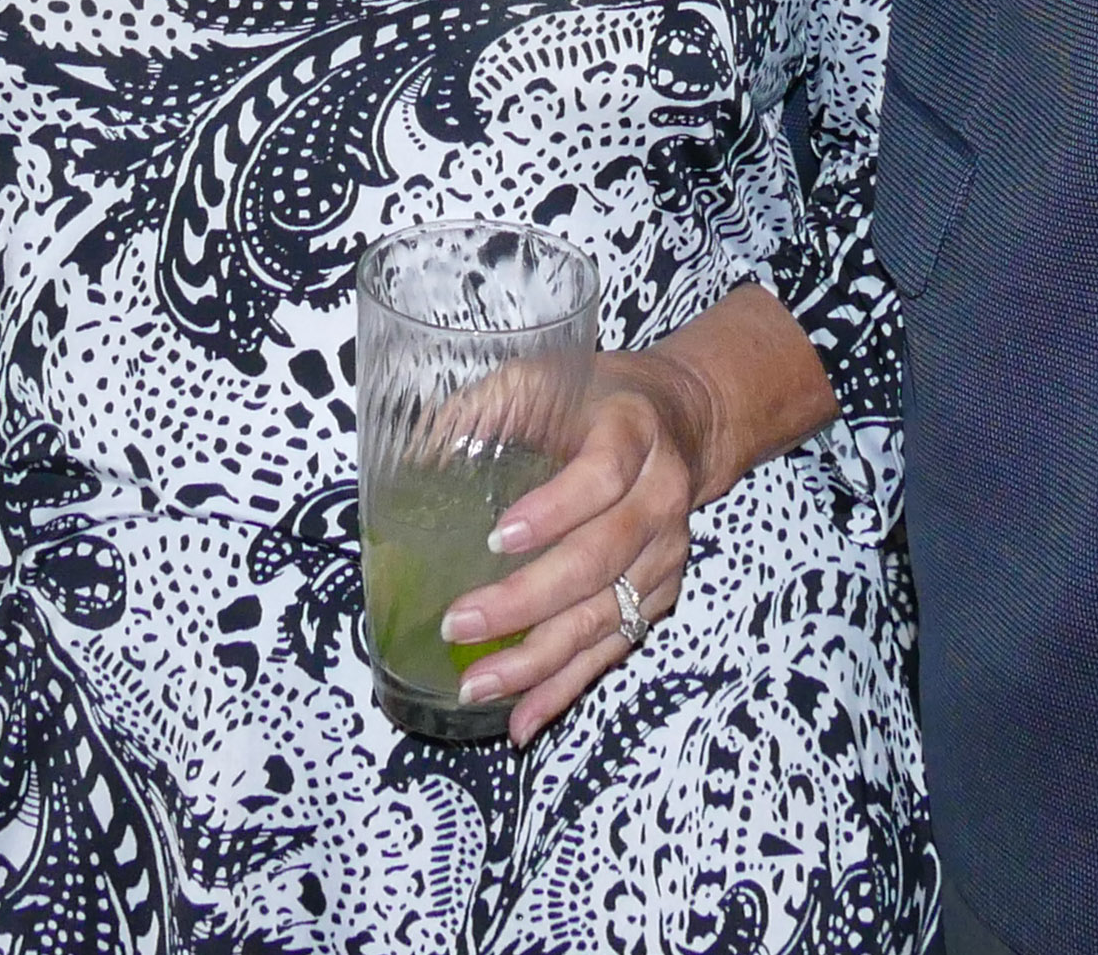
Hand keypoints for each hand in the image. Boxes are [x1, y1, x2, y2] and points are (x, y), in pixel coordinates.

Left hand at [439, 350, 711, 742]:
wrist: (685, 423)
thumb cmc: (597, 399)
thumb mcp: (544, 377)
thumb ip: (485, 405)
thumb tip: (412, 453)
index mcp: (631, 433)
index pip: (600, 476)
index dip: (554, 510)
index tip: (497, 539)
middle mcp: (658, 497)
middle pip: (598, 560)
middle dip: (526, 602)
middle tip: (459, 626)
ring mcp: (665, 554)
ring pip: (606, 617)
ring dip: (540, 660)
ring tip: (477, 686)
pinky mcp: (660, 594)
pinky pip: (614, 649)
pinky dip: (567, 688)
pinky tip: (523, 719)